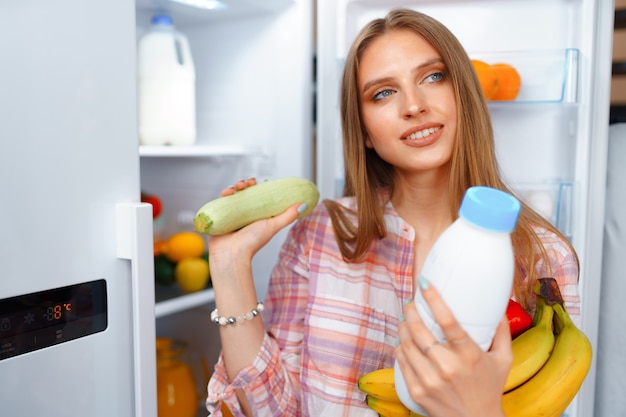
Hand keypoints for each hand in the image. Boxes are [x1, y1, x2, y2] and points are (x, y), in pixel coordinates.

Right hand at [208, 178, 304, 277]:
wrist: (232, 254)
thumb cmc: (252, 243)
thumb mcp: (272, 226)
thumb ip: (287, 216)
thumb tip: (304, 205)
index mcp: (256, 216)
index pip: (258, 198)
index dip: (259, 188)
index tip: (262, 181)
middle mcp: (244, 215)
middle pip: (245, 194)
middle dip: (246, 184)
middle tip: (249, 182)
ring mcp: (231, 215)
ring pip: (233, 196)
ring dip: (235, 186)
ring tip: (239, 185)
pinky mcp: (220, 217)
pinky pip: (221, 202)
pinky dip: (224, 194)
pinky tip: (228, 191)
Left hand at [395, 279, 511, 416]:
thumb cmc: (490, 388)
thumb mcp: (504, 360)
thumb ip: (502, 332)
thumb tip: (499, 305)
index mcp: (469, 355)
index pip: (447, 320)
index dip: (433, 298)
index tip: (425, 283)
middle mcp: (447, 366)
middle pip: (419, 330)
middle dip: (410, 311)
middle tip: (411, 304)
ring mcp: (430, 379)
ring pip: (406, 343)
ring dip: (403, 327)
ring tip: (405, 319)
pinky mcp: (417, 390)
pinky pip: (401, 360)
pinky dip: (400, 347)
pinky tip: (403, 340)